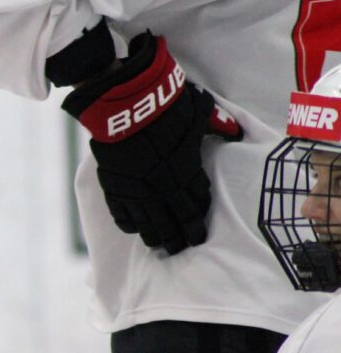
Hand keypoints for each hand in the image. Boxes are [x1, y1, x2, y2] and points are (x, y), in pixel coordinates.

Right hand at [62, 32, 242, 254]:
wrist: (127, 106)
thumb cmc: (166, 107)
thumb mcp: (199, 112)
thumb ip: (217, 124)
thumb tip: (236, 130)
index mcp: (188, 172)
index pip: (197, 202)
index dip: (199, 217)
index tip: (200, 229)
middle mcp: (164, 188)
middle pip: (175, 220)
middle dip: (182, 236)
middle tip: (184, 246)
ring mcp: (138, 190)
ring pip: (150, 223)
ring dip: (157, 236)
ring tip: (161, 245)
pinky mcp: (115, 187)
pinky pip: (123, 214)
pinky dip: (130, 224)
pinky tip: (135, 230)